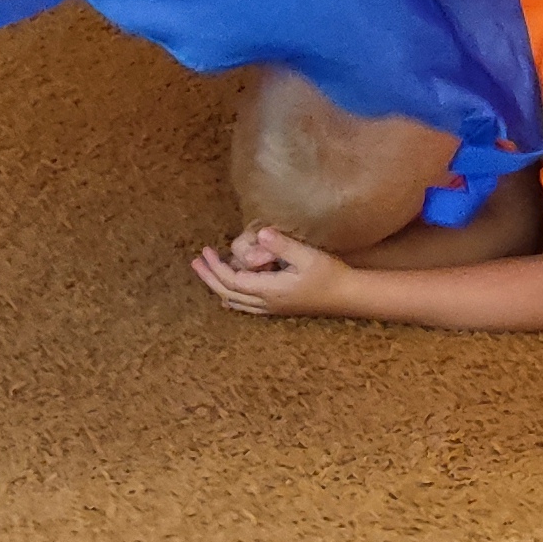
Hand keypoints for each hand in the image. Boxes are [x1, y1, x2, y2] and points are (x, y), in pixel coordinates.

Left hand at [188, 228, 347, 317]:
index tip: (205, 251)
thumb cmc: (328, 274)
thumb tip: (259, 233)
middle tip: (196, 262)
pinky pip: (246, 305)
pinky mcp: (278, 307)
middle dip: (209, 278)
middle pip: (228, 294)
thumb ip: (282, 245)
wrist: (347, 296)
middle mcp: (266, 303)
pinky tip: (230, 293)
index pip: (231, 281)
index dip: (215, 267)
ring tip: (207, 272)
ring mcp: (272, 308)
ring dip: (218, 286)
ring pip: (236, 301)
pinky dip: (232, 295)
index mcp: (269, 290)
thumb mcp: (307, 255)